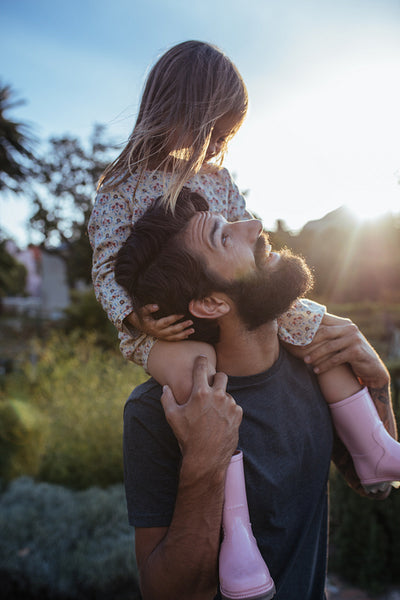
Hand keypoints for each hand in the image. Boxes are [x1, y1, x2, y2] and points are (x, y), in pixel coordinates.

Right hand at [127, 305, 193, 340]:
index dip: (174, 318)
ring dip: (184, 334)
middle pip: (172, 330)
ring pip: (174, 337)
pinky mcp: (162, 338)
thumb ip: (148, 308)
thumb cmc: (142, 316)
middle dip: (182, 326)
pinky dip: (180, 338)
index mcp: (154, 325)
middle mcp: (158, 332)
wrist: (138, 325)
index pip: (166, 322)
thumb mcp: (142, 311)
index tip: (182, 314)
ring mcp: (161, 336)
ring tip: (192, 330)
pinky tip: (187, 335)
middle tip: (191, 322)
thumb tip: (156, 306)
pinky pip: (172, 340)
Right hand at [160, 356, 241, 474]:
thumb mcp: (172, 417)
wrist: (206, 458)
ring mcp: (230, 405)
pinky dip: (228, 410)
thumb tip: (165, 387)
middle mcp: (217, 396)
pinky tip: (220, 420)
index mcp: (200, 393)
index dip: (201, 360)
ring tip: (212, 412)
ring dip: (221, 398)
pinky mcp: (238, 415)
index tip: (202, 357)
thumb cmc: (187, 437)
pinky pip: (234, 406)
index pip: (201, 368)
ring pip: (227, 393)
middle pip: (222, 375)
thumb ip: (167, 399)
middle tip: (211, 386)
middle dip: (216, 378)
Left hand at [303, 313, 388, 388]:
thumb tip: (304, 332)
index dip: (310, 324)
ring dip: (315, 355)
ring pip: (329, 347)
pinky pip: (335, 359)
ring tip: (306, 361)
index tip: (297, 331)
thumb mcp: (342, 341)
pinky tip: (316, 370)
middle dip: (310, 341)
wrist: (372, 368)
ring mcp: (354, 339)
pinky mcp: (356, 352)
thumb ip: (330, 334)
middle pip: (324, 332)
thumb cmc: (352, 354)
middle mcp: (350, 328)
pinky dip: (324, 365)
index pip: (324, 319)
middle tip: (299, 348)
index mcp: (344, 323)